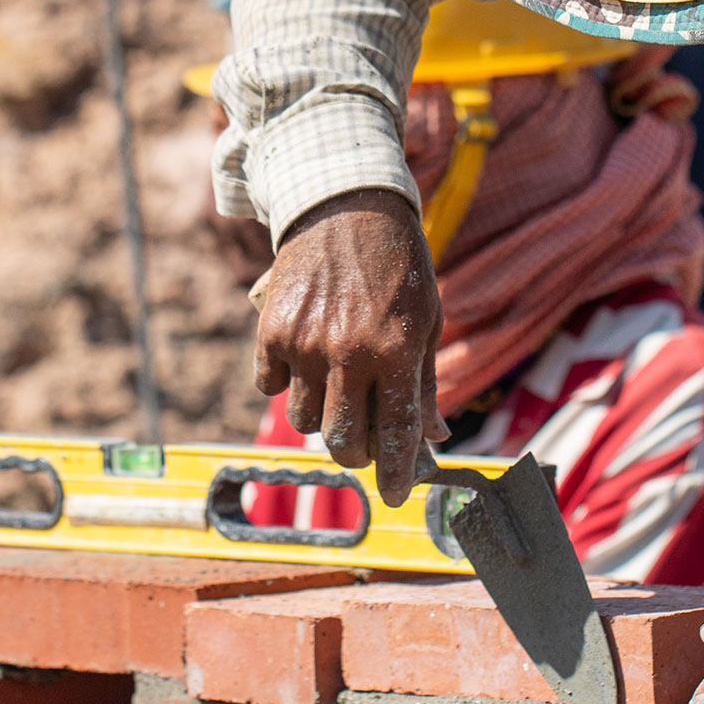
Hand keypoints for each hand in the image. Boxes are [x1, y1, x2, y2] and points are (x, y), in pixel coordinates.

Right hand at [253, 190, 445, 506]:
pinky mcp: (272, 331)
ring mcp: (305, 343)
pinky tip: (306, 359)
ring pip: (305, 419)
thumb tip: (432, 438)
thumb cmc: (396, 265)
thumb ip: (423, 382)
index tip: (394, 496)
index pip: (396, 431)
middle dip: (356, 453)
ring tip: (337, 385)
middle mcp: (348, 351)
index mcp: (395, 349)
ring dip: (322, 416)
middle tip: (364, 444)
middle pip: (343, 438)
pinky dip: (287, 384)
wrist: (343, 207)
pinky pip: (271, 387)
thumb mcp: (426, 318)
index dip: (396, 472)